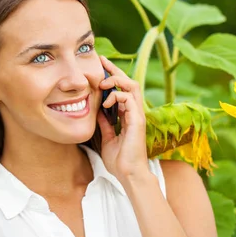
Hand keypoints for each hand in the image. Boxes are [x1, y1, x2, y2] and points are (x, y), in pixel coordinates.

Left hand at [97, 55, 150, 181]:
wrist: (129, 174)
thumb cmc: (120, 160)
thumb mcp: (107, 138)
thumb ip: (105, 124)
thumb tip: (97, 111)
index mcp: (129, 115)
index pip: (122, 89)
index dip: (112, 76)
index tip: (101, 66)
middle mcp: (135, 112)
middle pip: (129, 82)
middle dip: (115, 70)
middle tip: (102, 62)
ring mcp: (138, 115)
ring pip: (132, 86)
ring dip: (116, 81)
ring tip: (102, 83)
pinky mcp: (137, 120)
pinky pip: (129, 99)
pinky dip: (117, 96)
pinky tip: (106, 103)